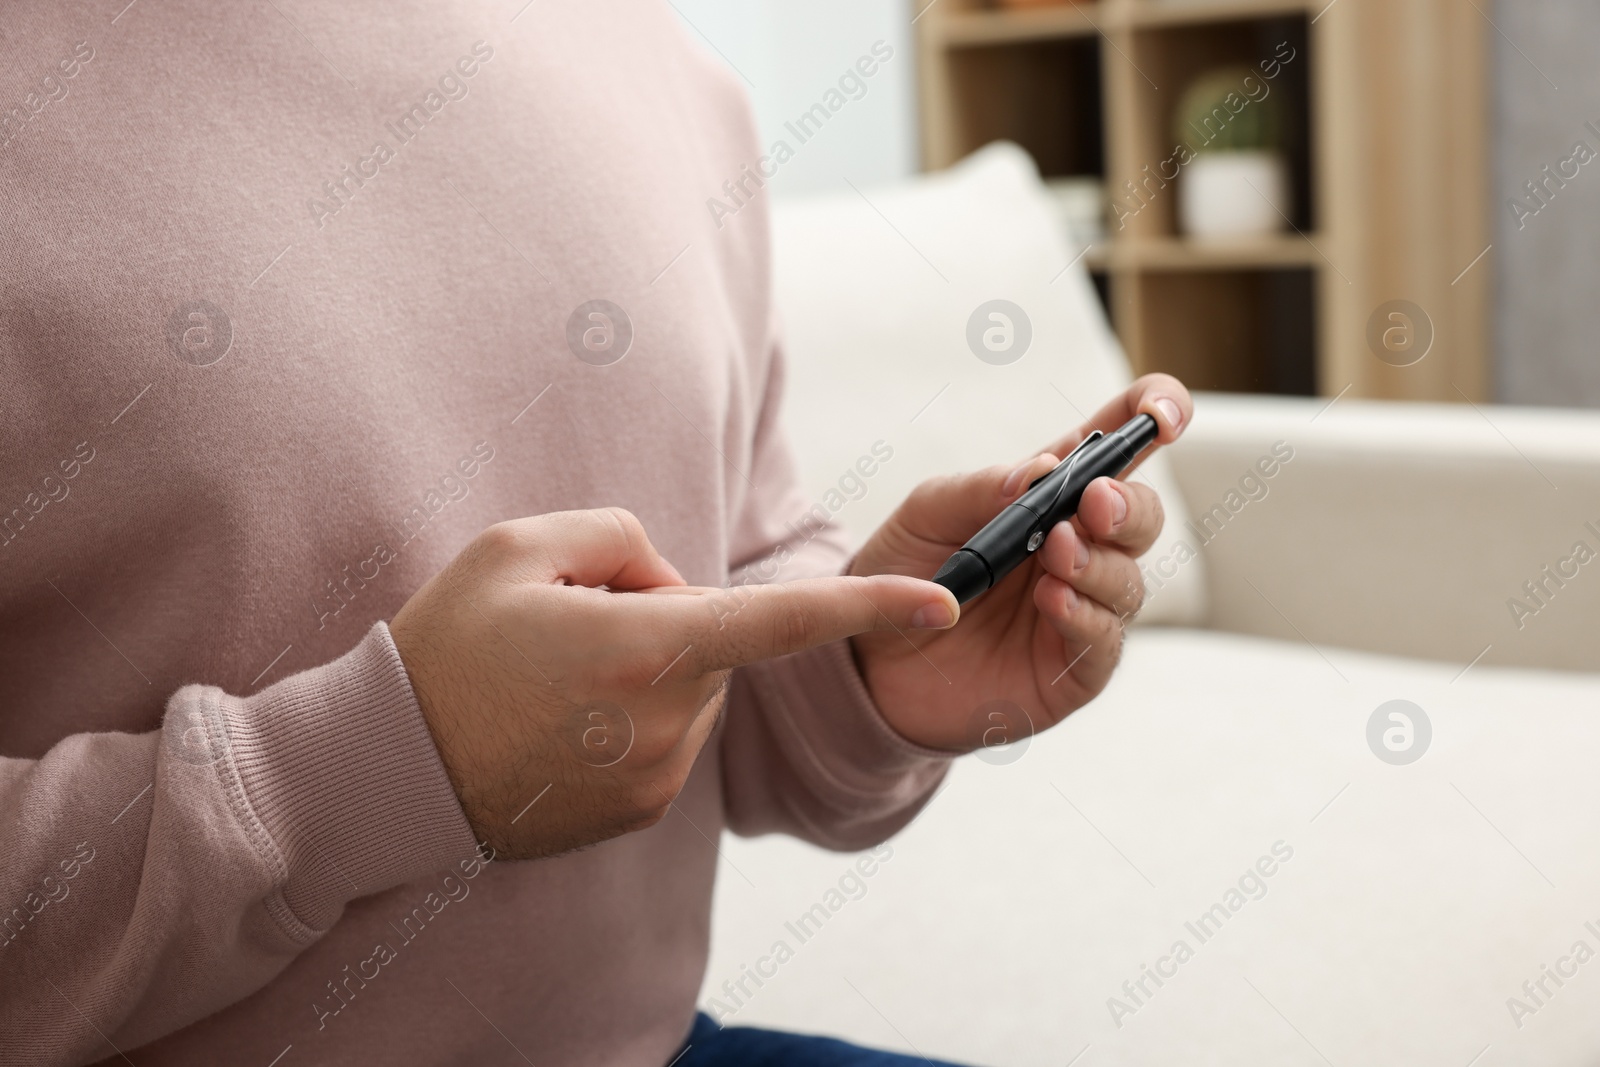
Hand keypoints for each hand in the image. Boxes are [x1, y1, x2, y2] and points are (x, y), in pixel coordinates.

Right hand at [390, 508, 956, 859]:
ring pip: (692, 692)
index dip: (870, 606)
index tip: (945, 603)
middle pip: (714, 642)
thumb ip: (623, 539)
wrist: (388, 768)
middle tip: (572, 625)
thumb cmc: (449, 645)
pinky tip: (561, 723)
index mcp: (650, 649)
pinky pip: (668, 740)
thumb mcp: (520, 547)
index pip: (783, 621)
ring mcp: (659, 778)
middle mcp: (671, 723)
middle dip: (667, 619)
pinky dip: (631, 719)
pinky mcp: (642, 812)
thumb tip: (673, 584)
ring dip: (649, 672)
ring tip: (555, 681)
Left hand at [849, 375, 1192, 750]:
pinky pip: (1103, 643)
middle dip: (1129, 506)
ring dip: (1099, 563)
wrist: (866, 659)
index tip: (1162, 415)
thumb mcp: (928, 514)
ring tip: (1056, 553)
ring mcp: (1079, 610)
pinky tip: (1053, 599)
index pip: (1120, 446)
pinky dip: (1085, 616)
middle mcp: (1077, 550)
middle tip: (1094, 501)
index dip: (1155, 416)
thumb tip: (1043, 469)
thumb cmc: (902, 571)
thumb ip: (983, 488)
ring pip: (1128, 581)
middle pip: (1141, 518)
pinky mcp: (1068, 670)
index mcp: (1052, 497)